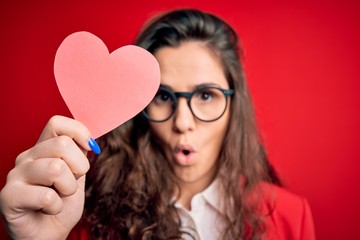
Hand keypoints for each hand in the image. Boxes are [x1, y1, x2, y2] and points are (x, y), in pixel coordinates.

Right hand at [0, 116, 92, 239]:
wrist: (48, 234)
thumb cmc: (62, 204)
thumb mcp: (76, 176)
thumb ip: (80, 155)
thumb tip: (91, 140)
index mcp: (43, 149)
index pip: (57, 123)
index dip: (79, 131)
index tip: (91, 148)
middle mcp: (27, 157)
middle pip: (62, 144)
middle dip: (79, 167)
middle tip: (70, 184)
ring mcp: (15, 175)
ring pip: (56, 169)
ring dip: (68, 189)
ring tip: (59, 197)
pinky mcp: (8, 197)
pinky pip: (46, 196)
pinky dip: (56, 207)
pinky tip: (48, 209)